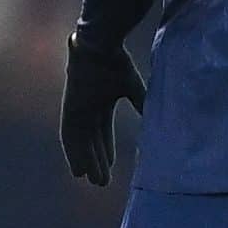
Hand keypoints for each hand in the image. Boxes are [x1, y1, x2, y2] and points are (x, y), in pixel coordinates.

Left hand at [60, 30, 144, 186]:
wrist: (98, 45)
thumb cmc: (116, 61)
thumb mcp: (132, 87)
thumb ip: (142, 103)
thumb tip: (158, 119)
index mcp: (101, 101)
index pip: (102, 131)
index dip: (106, 149)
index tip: (111, 166)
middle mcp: (86, 108)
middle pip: (90, 140)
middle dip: (97, 160)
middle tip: (101, 181)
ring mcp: (76, 109)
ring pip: (80, 142)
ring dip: (86, 161)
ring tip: (92, 181)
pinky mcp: (69, 109)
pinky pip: (69, 137)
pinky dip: (74, 154)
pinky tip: (78, 168)